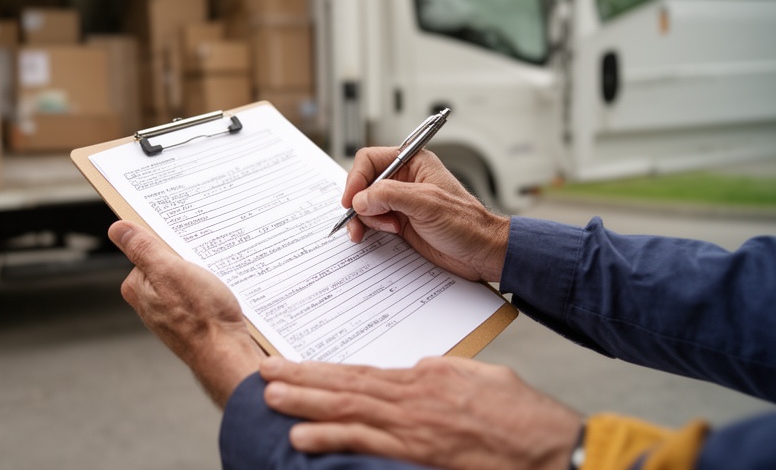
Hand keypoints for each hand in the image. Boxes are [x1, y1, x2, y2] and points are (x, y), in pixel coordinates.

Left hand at [109, 220, 263, 405]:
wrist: (227, 354)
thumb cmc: (201, 317)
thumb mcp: (171, 271)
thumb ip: (143, 248)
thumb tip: (118, 229)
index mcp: (138, 288)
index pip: (146, 249)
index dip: (165, 239)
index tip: (181, 237)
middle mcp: (150, 302)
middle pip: (166, 263)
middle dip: (185, 257)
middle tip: (202, 258)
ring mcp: (170, 313)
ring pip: (185, 279)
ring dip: (201, 273)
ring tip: (214, 278)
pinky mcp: (190, 321)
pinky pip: (197, 295)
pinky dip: (209, 290)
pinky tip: (219, 294)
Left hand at [261, 357, 581, 469]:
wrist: (554, 446)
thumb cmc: (524, 417)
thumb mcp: (481, 379)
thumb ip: (444, 374)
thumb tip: (419, 370)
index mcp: (427, 375)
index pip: (362, 371)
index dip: (323, 370)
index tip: (293, 366)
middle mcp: (413, 393)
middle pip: (346, 383)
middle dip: (301, 379)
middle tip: (264, 373)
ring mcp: (414, 423)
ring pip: (348, 407)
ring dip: (305, 402)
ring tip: (270, 398)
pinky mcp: (419, 451)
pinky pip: (365, 442)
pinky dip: (330, 437)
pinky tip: (301, 439)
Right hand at [344, 148, 509, 282]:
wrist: (480, 253)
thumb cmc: (467, 223)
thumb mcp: (427, 204)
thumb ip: (390, 196)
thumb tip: (360, 199)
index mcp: (413, 163)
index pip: (371, 160)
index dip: (356, 178)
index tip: (351, 200)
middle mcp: (404, 180)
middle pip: (363, 183)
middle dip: (359, 202)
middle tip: (360, 219)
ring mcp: (400, 203)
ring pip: (365, 205)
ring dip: (364, 219)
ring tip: (385, 229)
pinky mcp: (399, 223)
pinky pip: (372, 222)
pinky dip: (367, 229)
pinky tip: (374, 236)